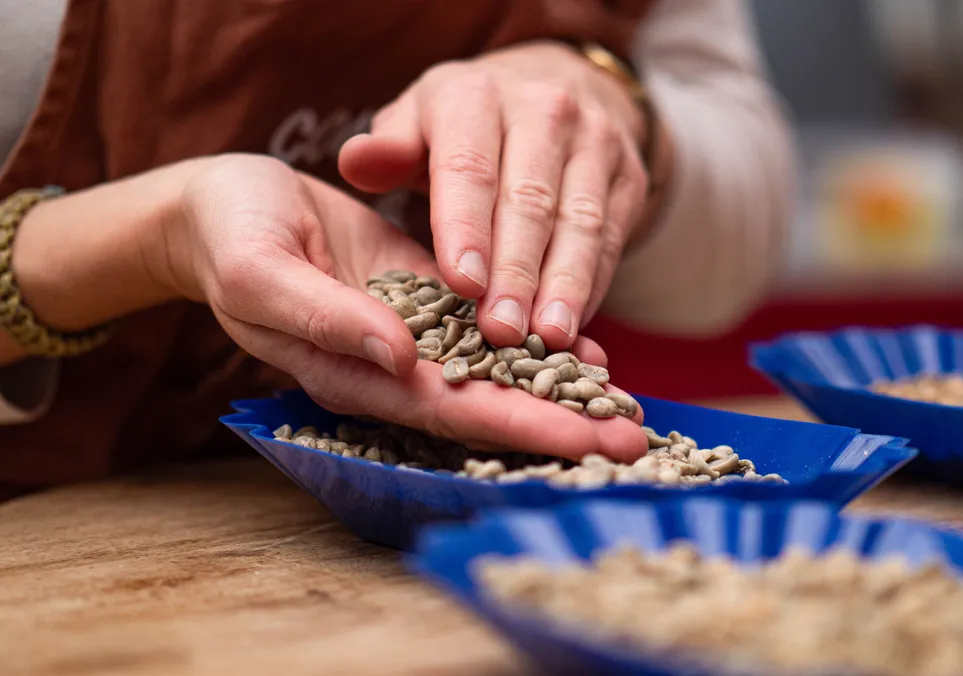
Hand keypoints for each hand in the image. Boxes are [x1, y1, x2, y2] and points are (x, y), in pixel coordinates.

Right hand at [166, 154, 646, 459]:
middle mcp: (395, 369)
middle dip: (565, 424)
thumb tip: (400, 354)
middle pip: (492, 408)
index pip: (454, 414)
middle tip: (638, 436)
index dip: (522, 427)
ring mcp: (417, 338)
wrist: (225, 207)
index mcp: (357, 375)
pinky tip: (591, 350)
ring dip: (565, 391)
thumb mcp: (262, 273)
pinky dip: (541, 341)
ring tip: (629, 405)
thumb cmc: (230, 239)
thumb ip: (326, 318)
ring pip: (501, 374)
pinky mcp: (430, 300)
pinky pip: (493, 330)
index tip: (588, 439)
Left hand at [338, 41, 649, 351]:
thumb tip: (356, 163)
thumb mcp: (418, 123)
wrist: (555, 89)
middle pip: (529, 200)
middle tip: (500, 331)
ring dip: (564, 286)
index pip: (469, 166)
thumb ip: (387, 152)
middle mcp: (543, 109)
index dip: (466, 227)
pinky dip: (592, 286)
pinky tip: (575, 325)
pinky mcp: (629, 175)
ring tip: (547, 338)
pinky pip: (613, 237)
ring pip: (580, 223)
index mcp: (475, 96)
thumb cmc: (466, 129)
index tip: (461, 283)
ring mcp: (595, 141)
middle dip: (516, 271)